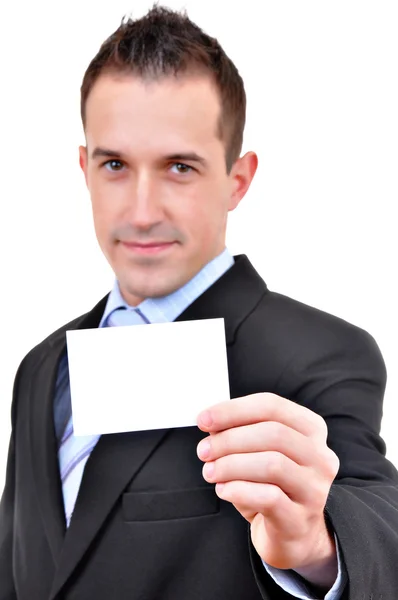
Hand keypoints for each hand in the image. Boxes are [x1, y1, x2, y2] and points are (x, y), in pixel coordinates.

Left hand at [196, 393, 339, 588]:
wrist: (292, 534)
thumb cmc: (271, 485)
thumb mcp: (258, 452)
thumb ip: (240, 432)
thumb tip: (212, 423)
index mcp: (310, 429)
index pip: (272, 406)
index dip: (234, 410)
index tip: (204, 419)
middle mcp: (320, 456)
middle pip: (273, 433)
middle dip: (230, 439)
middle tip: (204, 451)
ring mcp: (314, 489)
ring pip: (272, 464)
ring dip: (231, 465)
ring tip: (211, 471)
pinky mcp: (300, 519)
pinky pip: (269, 498)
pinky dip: (238, 490)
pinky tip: (224, 490)